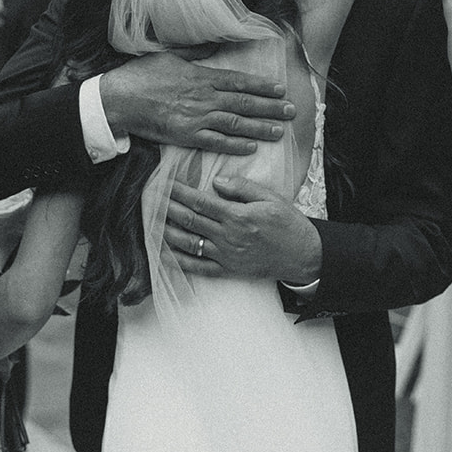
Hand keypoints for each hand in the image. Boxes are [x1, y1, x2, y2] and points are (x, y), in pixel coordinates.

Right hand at [99, 54, 294, 156]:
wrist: (120, 99)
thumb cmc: (141, 75)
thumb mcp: (169, 56)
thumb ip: (193, 55)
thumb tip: (212, 48)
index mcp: (201, 77)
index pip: (239, 81)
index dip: (262, 86)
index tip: (280, 89)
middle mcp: (204, 98)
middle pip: (244, 103)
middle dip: (270, 108)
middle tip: (291, 111)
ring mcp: (196, 118)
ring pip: (236, 124)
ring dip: (260, 128)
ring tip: (279, 131)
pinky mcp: (186, 136)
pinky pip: (216, 142)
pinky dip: (235, 145)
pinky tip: (251, 147)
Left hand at [163, 177, 321, 281]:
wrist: (303, 256)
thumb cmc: (288, 224)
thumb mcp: (271, 198)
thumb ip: (242, 188)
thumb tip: (217, 181)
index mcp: (238, 216)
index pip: (200, 201)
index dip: (179, 193)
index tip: (163, 184)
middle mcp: (228, 236)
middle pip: (190, 220)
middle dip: (166, 208)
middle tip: (149, 199)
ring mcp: (226, 255)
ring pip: (189, 243)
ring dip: (167, 232)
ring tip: (151, 222)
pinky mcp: (228, 270)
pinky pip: (199, 268)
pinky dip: (179, 262)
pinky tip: (165, 254)